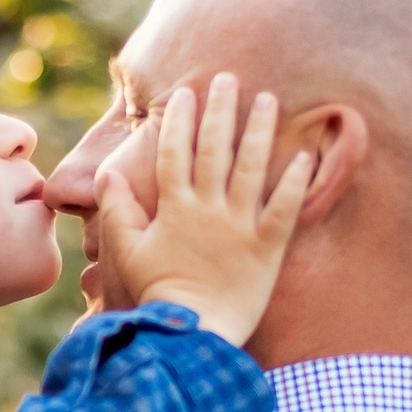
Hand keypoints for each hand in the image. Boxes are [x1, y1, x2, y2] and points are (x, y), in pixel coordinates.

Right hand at [95, 73, 311, 348]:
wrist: (193, 333)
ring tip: (268, 99)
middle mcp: (208, 209)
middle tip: (229, 78)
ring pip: (251, 167)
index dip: (179, 120)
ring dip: (259, 130)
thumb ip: (118, 211)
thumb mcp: (128, 252)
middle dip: (221, 110)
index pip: (175, 152)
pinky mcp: (268, 247)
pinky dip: (296, 181)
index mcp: (174, 208)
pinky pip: (285, 208)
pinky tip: (305, 155)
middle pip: (215, 149)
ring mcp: (239, 226)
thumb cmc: (159, 294)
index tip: (185, 93)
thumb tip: (106, 176)